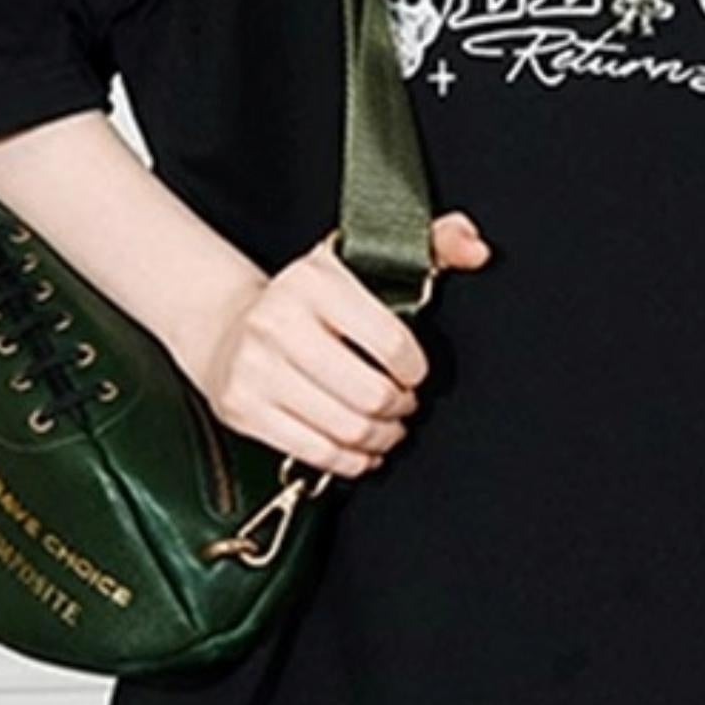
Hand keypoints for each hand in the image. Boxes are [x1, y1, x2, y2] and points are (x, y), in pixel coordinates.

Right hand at [194, 208, 491, 480]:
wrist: (226, 326)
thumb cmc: (308, 300)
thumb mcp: (361, 260)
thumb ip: (432, 244)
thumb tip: (478, 249)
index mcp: (315, 281)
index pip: (391, 341)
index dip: (415, 369)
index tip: (414, 373)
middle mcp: (278, 322)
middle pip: (370, 394)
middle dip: (400, 409)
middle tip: (404, 406)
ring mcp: (256, 368)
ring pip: (345, 428)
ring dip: (380, 438)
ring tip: (387, 428)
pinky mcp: (242, 408)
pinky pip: (314, 451)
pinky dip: (348, 460)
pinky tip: (360, 450)